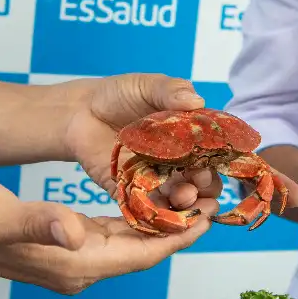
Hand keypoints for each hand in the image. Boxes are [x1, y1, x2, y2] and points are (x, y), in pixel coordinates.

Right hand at [0, 177, 209, 293]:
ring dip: (160, 223)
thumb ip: (41, 222)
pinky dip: (133, 219)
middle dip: (178, 228)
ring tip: (192, 195)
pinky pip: (111, 236)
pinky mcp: (65, 248)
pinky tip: (150, 198)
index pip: (141, 255)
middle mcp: (79, 269)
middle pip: (143, 252)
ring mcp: (72, 261)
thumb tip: (75, 231)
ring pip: (130, 244)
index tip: (209, 218)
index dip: (177, 237)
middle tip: (212, 199)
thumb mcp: (3, 215)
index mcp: (74, 264)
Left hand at [62, 74, 247, 219]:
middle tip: (199, 181)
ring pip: (176, 200)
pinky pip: (145, 209)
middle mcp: (175, 162)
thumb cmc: (119, 94)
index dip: (218, 160)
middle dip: (205, 187)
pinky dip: (154, 213)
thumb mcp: (148, 85)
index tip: (215, 160)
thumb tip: (196, 100)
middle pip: (200, 182)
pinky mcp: (129, 192)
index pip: (212, 154)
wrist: (80, 109)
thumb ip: (171, 91)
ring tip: (182, 197)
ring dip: (185, 203)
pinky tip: (159, 211)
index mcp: (187, 137)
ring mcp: (153, 180)